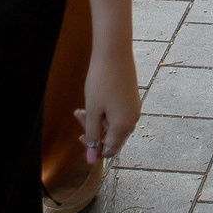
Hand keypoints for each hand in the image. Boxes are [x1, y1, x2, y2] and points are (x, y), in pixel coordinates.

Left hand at [78, 44, 141, 163]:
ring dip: (97, 121)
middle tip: (79, 116)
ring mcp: (134, 108)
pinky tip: (94, 101)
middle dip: (94, 132)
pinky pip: (118, 114)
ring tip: (83, 108)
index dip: (93, 148)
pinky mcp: (132, 98)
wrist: (114, 52)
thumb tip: (91, 160)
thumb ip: (92, 136)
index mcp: (124, 126)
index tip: (79, 135)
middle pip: (112, 138)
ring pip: (114, 125)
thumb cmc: (101, 82)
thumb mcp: (93, 111)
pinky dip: (105, 112)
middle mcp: (133, 120)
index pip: (109, 149)